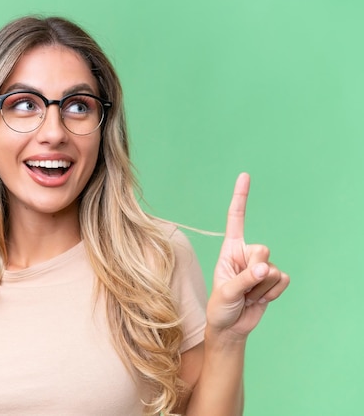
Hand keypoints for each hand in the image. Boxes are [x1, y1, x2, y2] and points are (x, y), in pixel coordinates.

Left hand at [207, 173, 289, 339]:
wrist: (230, 328)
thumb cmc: (220, 306)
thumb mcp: (226, 291)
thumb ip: (245, 278)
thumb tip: (266, 268)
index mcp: (229, 250)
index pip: (236, 219)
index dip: (240, 198)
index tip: (245, 176)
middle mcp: (246, 255)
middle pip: (262, 251)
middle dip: (254, 271)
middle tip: (242, 286)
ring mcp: (260, 267)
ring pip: (273, 269)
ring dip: (261, 287)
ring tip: (247, 295)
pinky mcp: (272, 281)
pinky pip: (282, 281)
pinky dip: (272, 293)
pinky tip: (259, 299)